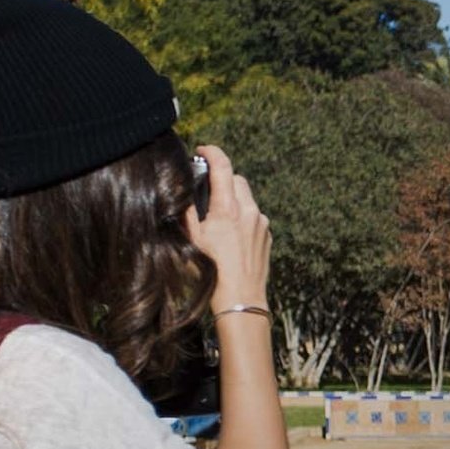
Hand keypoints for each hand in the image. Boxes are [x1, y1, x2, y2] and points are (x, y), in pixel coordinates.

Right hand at [185, 145, 270, 311]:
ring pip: (247, 198)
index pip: (223, 166)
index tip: (203, 150)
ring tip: (218, 218)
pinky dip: (242, 216)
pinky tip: (231, 235)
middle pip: (237, 179)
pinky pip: (254, 216)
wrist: (241, 298)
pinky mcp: (267, 235)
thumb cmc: (213, 270)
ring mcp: (261, 223)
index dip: (212, 152)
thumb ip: (187, 210)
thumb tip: (182, 190)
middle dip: (222, 179)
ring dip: (233, 199)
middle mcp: (249, 211)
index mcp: (228, 208)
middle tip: (207, 189)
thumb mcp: (192, 238)